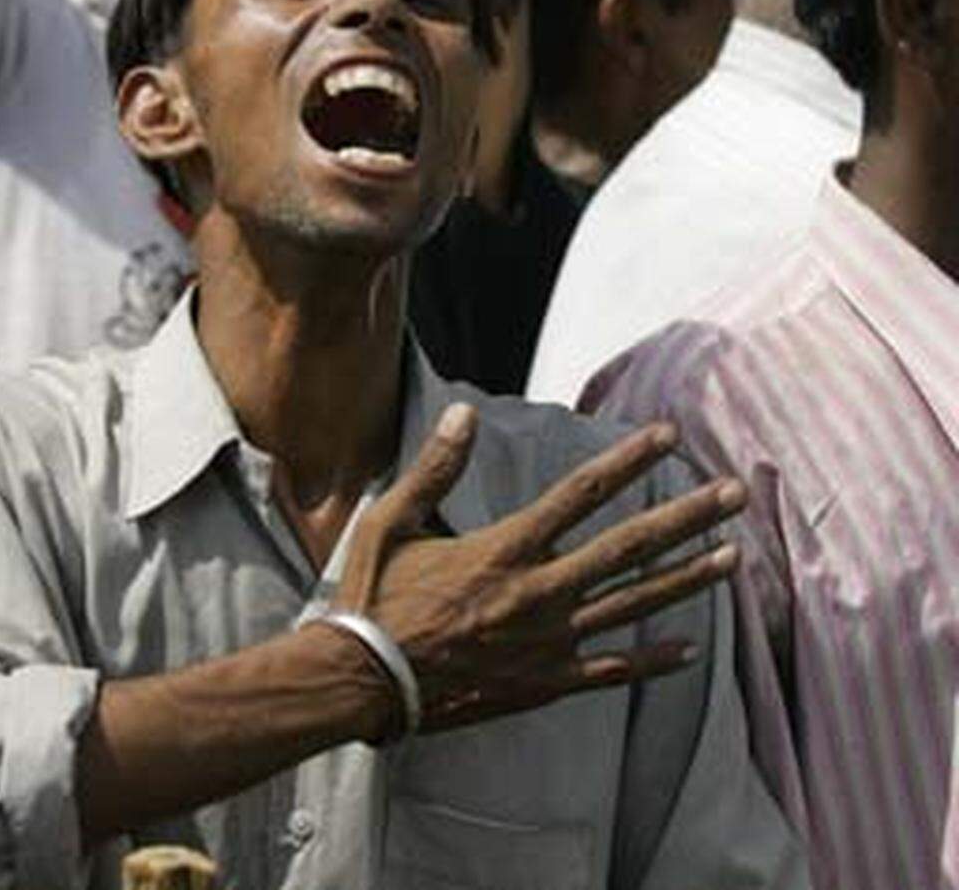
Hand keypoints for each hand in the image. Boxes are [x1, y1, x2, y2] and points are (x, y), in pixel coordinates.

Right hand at [334, 405, 743, 735]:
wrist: (362, 685)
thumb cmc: (373, 598)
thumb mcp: (391, 519)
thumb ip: (435, 467)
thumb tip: (464, 412)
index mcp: (505, 548)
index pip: (583, 492)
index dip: (630, 460)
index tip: (669, 435)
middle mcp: (539, 593)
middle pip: (630, 548)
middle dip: (688, 516)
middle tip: (734, 493)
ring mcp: (548, 642)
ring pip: (634, 605)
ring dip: (688, 579)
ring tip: (733, 558)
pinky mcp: (546, 683)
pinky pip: (613, 669)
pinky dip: (654, 660)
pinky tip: (693, 650)